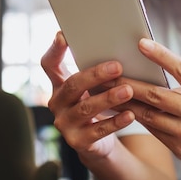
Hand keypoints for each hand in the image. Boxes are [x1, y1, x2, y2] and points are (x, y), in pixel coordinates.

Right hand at [40, 32, 136, 157]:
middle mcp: (57, 103)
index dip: (55, 50)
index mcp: (59, 85)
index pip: (50, 64)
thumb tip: (119, 49)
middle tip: (117, 66)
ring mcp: (65, 124)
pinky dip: (115, 122)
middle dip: (95, 75)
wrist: (98, 143)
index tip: (63, 35)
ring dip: (108, 98)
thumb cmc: (97, 107)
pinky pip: (98, 131)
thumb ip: (96, 74)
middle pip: (73, 85)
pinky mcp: (77, 142)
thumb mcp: (92, 90)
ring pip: (86, 108)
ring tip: (128, 90)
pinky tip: (130, 115)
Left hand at [113, 38, 180, 173]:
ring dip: (125, 103)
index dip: (161, 56)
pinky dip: (133, 117)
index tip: (141, 43)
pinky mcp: (178, 147)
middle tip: (107, 73)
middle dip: (129, 84)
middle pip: (157, 95)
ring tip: (106, 92)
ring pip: (148, 115)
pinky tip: (119, 109)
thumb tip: (149, 72)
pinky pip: (151, 129)